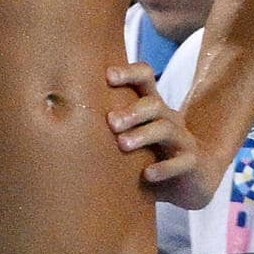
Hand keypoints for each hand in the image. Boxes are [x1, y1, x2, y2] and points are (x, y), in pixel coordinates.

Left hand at [108, 57, 207, 202]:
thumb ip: (108, 132)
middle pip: (154, 104)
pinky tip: (147, 174)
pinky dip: (164, 168)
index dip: (129, 72)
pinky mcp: (193, 163)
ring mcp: (183, 140)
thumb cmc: (152, 157)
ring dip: (143, 134)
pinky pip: (182, 162)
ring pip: (167, 129)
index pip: (145, 78)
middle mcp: (169, 119)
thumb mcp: (133, 140)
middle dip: (132, 111)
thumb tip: (58, 126)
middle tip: (110, 122)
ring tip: (123, 145)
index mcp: (152, 109)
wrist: (195, 181)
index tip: (108, 76)